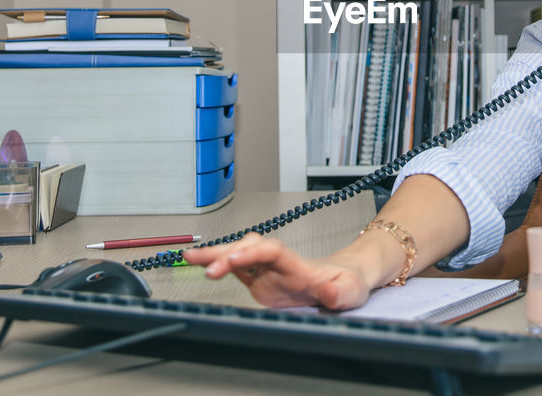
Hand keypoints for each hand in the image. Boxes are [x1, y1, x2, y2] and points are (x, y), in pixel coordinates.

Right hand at [183, 233, 370, 310]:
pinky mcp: (261, 280)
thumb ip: (339, 292)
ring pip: (238, 255)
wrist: (345, 279)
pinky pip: (236, 269)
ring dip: (216, 255)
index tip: (236, 258)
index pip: (272, 251)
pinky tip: (200, 265)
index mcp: (297, 265)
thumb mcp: (351, 290)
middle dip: (225, 253)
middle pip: (249, 248)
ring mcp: (268, 270)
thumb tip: (329, 292)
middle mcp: (279, 264)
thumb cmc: (348, 282)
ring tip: (190, 258)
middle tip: (204, 264)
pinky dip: (217, 266)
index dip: (252, 252)